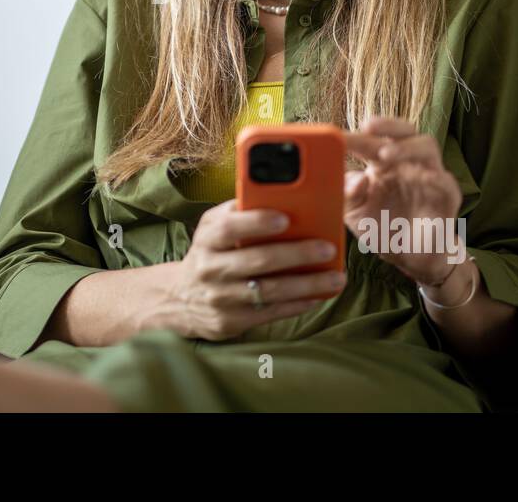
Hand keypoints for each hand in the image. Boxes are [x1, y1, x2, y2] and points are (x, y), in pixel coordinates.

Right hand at [160, 200, 346, 341]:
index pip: (229, 228)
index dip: (256, 222)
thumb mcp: (214, 227)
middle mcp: (210, 268)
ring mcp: (220, 297)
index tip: (285, 218)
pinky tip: (319, 295)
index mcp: (207, 238)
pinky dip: (298, 304)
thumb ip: (242, 212)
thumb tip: (286, 196)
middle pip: (258, 260)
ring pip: (270, 291)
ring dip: (307, 284)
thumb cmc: (212, 251)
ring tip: (336, 277)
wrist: (181, 297)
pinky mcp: (230, 321)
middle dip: (297, 254)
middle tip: (328, 248)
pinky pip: (271, 312)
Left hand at [342, 116, 463, 286]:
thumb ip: (347, 195)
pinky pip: (445, 181)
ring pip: (427, 146)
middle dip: (388, 124)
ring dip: (406, 146)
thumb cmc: (380, 228)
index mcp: (382, 164)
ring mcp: (429, 176)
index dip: (354, 137)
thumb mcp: (353, 214)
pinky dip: (435, 177)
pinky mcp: (446, 196)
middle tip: (368, 127)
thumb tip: (356, 179)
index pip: (371, 140)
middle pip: (404, 131)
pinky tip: (424, 178)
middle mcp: (407, 163)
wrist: (409, 259)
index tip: (337, 137)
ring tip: (385, 154)